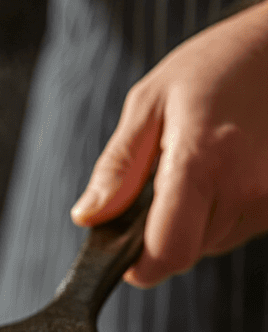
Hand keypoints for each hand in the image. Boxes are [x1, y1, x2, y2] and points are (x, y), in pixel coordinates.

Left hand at [70, 0, 267, 285]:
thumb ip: (118, 167)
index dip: (141, 265)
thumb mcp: (150, 103)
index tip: (128, 254)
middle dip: (167, 228)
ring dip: (199, 217)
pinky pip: (243, 226)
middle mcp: (243, 188)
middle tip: (171, 175)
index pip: (167, 253)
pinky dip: (228, 208)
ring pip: (215, 241)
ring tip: (208, 160)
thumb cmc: (215, 66)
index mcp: (200, 162)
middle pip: (188, 251)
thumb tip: (89, 217)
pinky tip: (234, 165)